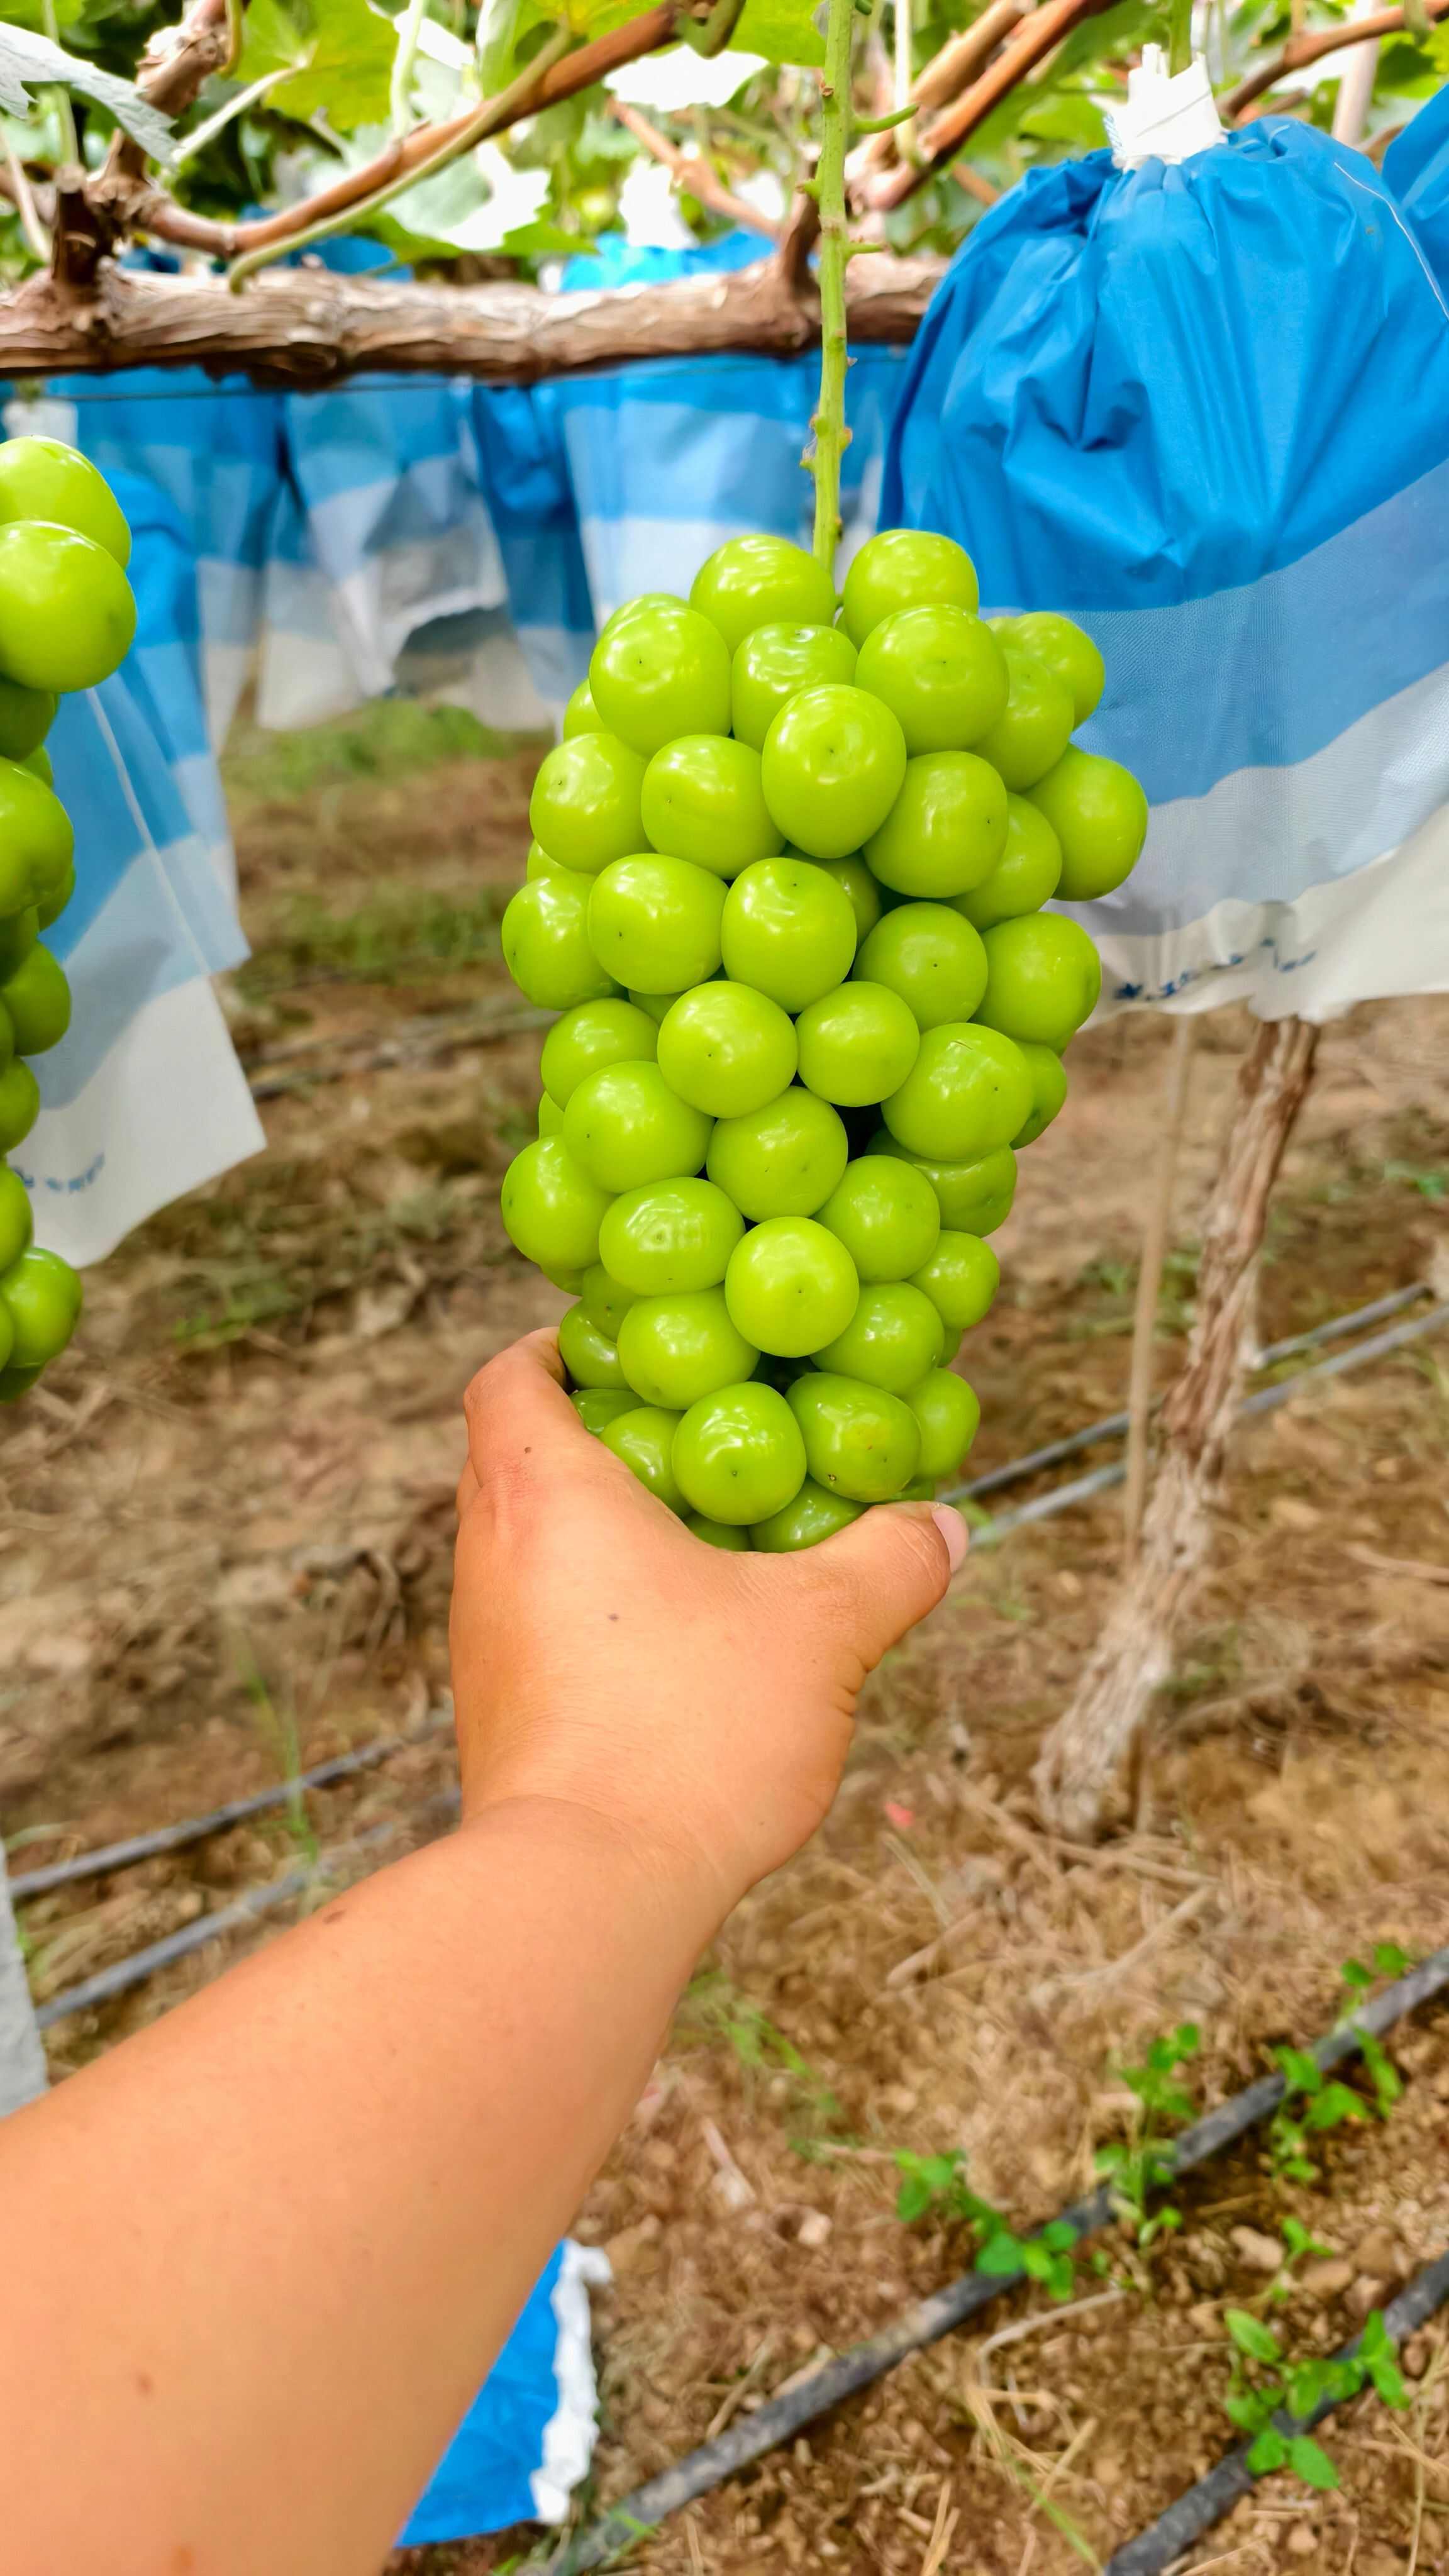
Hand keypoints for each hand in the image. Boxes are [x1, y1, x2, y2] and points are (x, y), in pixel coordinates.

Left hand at [451, 1330, 965, 1925]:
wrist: (585, 1894)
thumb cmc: (687, 1731)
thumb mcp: (821, 1630)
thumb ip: (886, 1563)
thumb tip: (940, 1530)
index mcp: (543, 1493)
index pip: (510, 1377)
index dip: (559, 1348)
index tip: (626, 1350)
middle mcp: (489, 1558)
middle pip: (515, 1459)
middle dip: (600, 1442)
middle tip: (694, 1443)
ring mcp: (483, 1648)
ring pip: (531, 1554)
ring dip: (603, 1539)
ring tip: (704, 1550)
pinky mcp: (499, 1722)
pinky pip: (543, 1632)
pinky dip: (599, 1617)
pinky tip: (684, 1652)